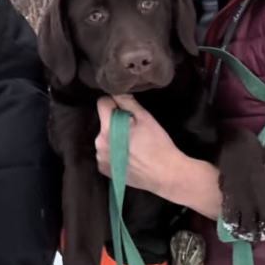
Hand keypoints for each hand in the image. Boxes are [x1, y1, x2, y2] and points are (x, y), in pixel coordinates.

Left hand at [95, 95, 222, 218]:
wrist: (166, 174)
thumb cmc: (157, 144)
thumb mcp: (145, 118)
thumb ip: (128, 102)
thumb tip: (116, 90)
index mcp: (108, 128)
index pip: (102, 103)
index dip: (114, 102)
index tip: (125, 108)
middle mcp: (99, 143)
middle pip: (103, 123)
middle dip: (115, 122)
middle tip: (133, 130)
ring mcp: (100, 158)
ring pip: (104, 139)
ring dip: (113, 138)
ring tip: (132, 145)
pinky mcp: (104, 170)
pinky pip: (105, 154)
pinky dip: (113, 153)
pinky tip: (128, 157)